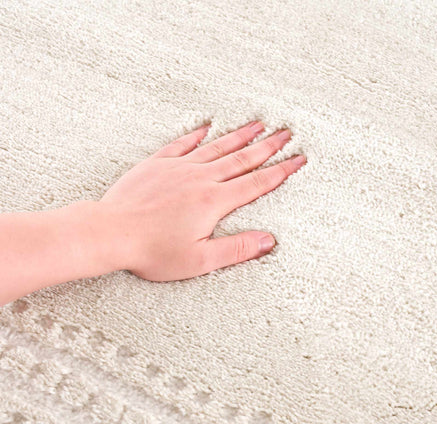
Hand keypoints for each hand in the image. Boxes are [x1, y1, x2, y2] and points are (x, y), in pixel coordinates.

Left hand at [99, 120, 305, 281]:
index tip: (298, 159)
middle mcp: (200, 178)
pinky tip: (207, 127)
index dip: (280, 171)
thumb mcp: (200, 259)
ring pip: (216, 147)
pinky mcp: (157, 164)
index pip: (256, 183)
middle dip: (267, 146)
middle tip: (286, 133)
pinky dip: (198, 135)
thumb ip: (237, 249)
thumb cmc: (153, 250)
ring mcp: (178, 168)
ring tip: (258, 124)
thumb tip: (268, 240)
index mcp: (214, 201)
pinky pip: (182, 144)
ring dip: (239, 135)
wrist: (111, 232)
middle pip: (241, 159)